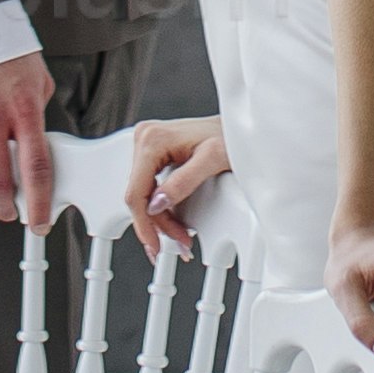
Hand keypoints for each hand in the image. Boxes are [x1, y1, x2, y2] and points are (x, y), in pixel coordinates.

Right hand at [0, 50, 58, 229]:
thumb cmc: (3, 50)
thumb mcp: (36, 78)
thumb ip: (37, 111)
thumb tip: (37, 141)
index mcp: (24, 109)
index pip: (36, 168)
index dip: (39, 203)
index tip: (39, 221)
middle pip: (1, 182)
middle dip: (5, 209)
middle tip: (6, 214)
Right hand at [125, 119, 231, 253]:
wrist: (237, 127)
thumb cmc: (230, 136)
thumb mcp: (212, 160)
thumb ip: (183, 182)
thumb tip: (157, 204)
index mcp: (153, 140)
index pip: (136, 192)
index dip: (145, 224)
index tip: (155, 245)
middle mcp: (145, 139)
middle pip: (140, 197)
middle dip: (159, 225)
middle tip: (180, 242)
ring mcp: (147, 146)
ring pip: (144, 195)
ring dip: (161, 220)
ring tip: (181, 236)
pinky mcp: (153, 154)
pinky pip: (150, 188)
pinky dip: (163, 208)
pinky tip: (175, 221)